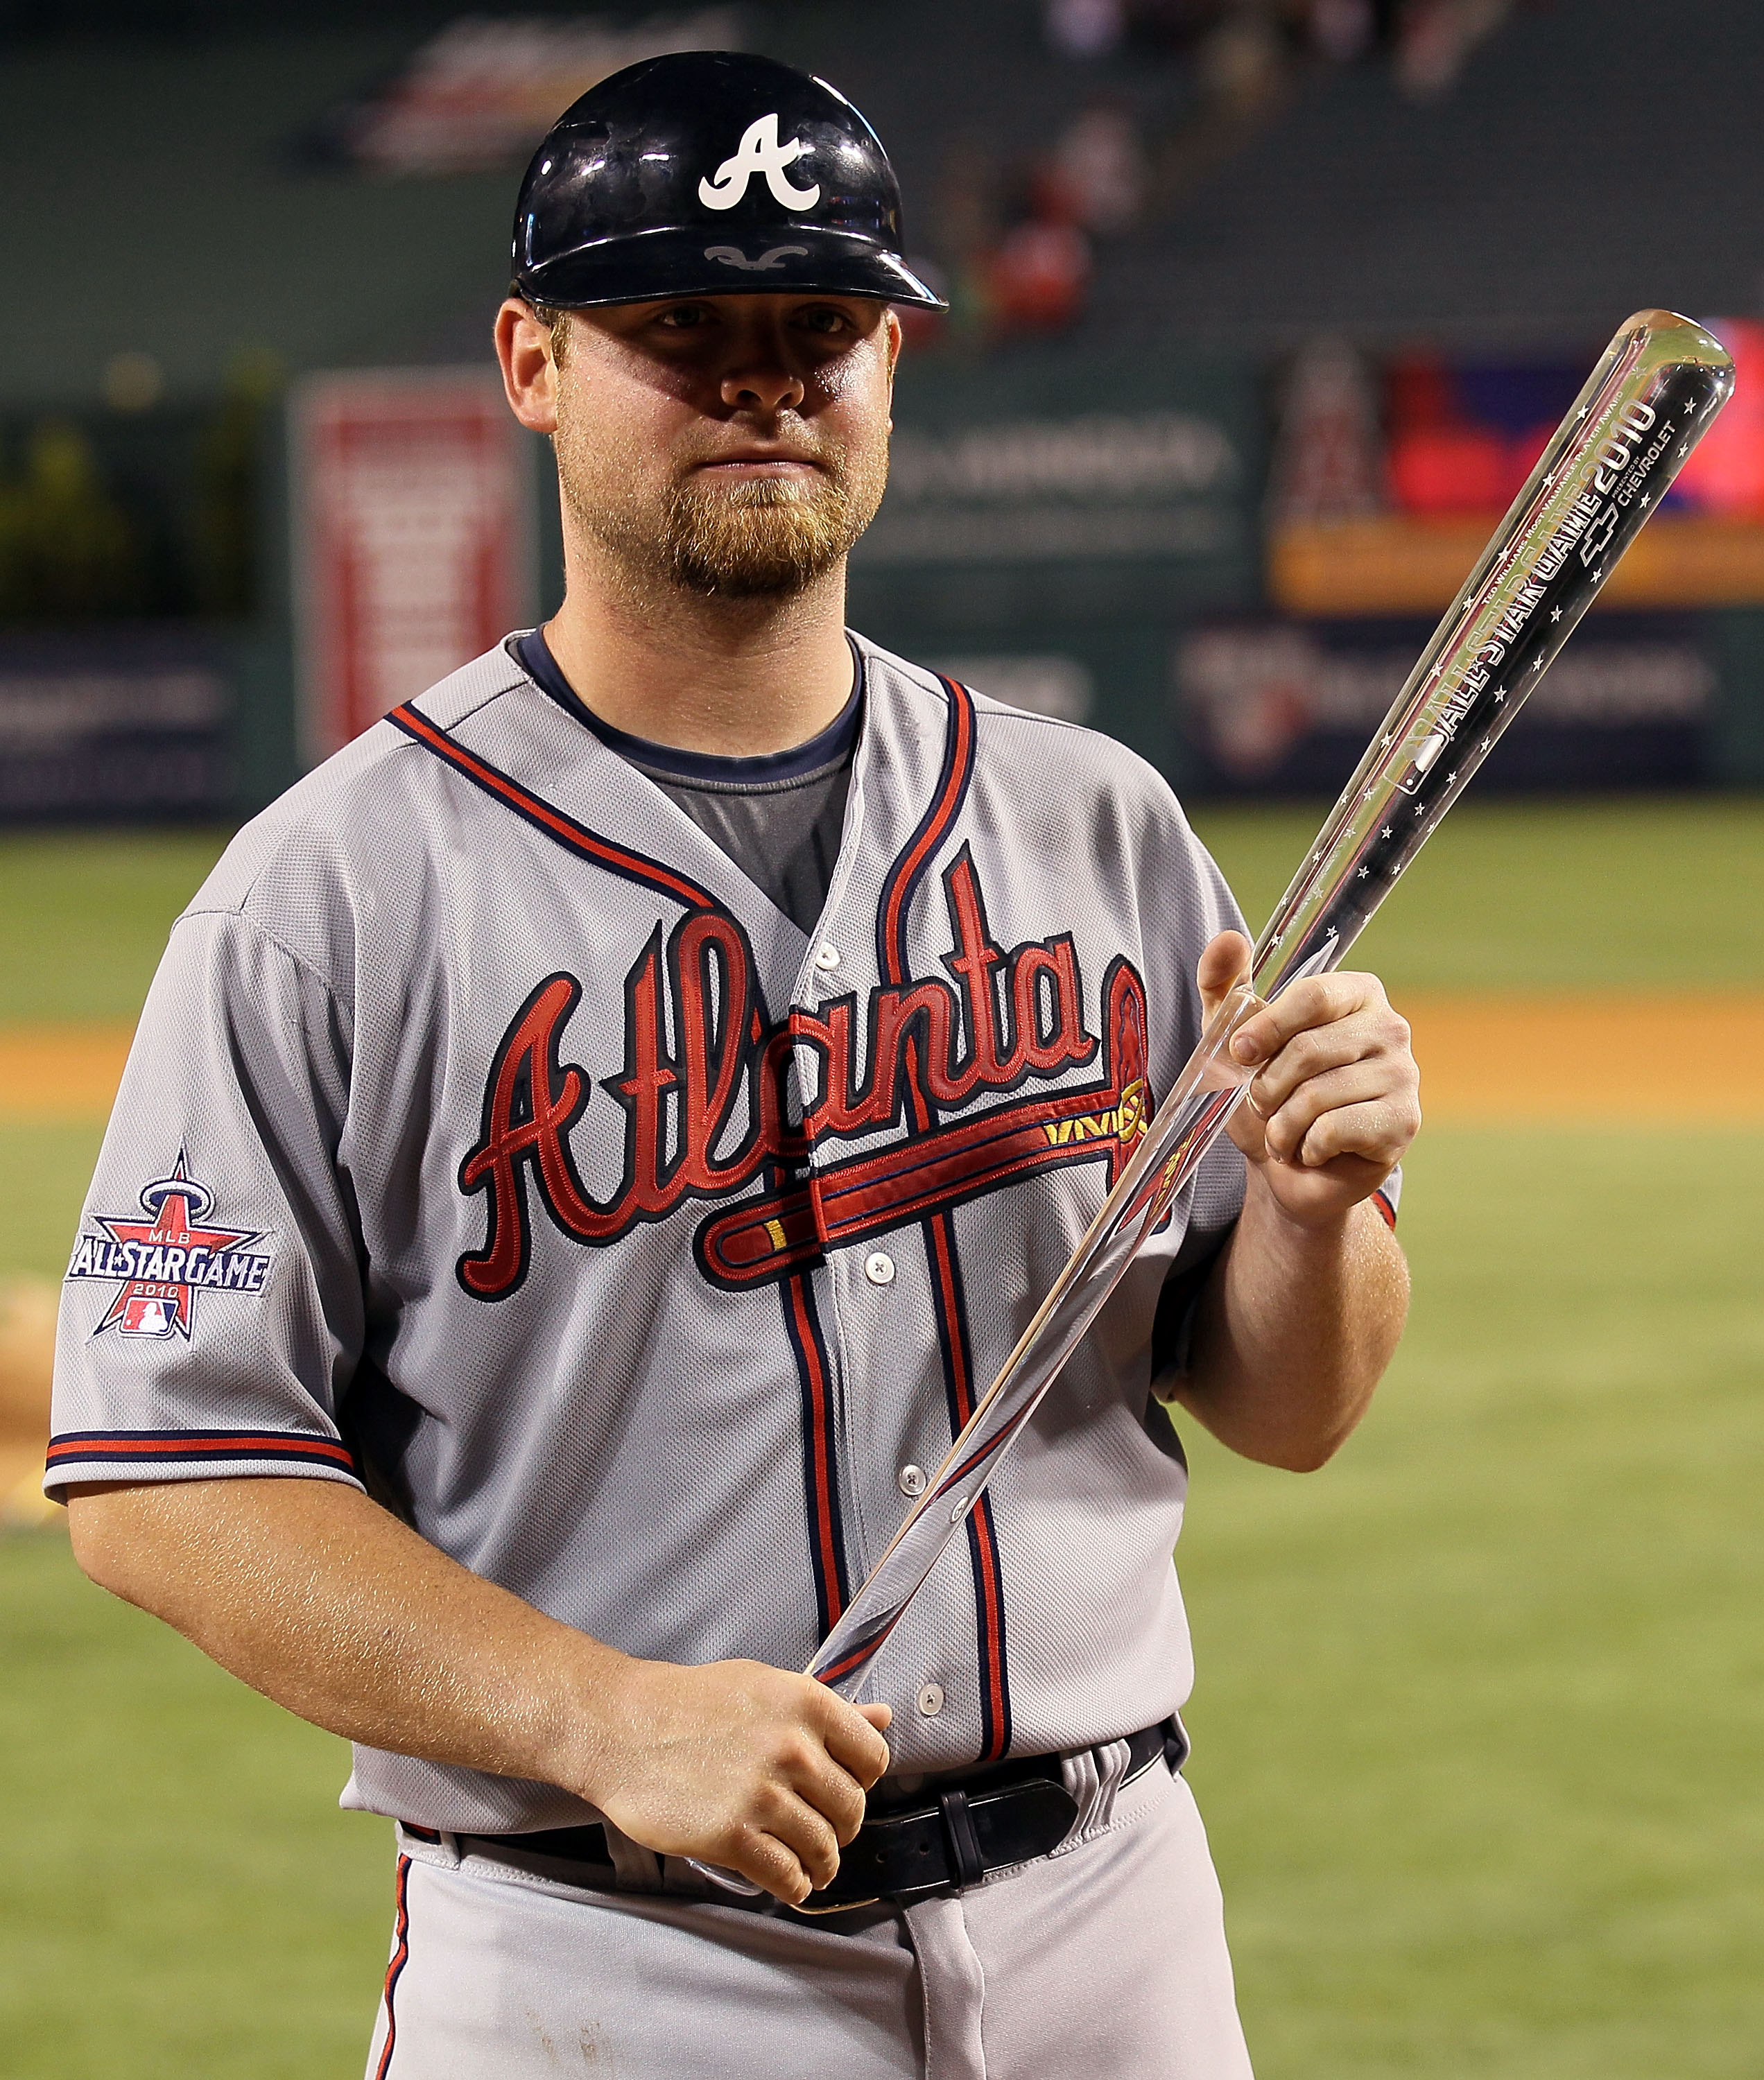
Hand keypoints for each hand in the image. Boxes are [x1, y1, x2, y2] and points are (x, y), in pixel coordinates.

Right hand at [579, 1657, 891, 1905]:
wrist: (623, 1728)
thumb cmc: (690, 1703)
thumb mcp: (765, 1686)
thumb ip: (828, 1708)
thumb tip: (882, 1718)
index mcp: (806, 1703)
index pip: (873, 1759)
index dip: (862, 1780)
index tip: (846, 1788)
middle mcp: (792, 1748)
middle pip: (851, 1809)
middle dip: (841, 1826)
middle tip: (824, 1830)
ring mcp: (763, 1794)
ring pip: (824, 1848)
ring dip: (821, 1863)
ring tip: (810, 1862)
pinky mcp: (733, 1836)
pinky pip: (787, 1876)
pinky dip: (794, 1886)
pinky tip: (788, 1880)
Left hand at [1198, 929, 1420, 1229]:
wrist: (1289, 1170)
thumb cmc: (1269, 1096)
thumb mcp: (1233, 1040)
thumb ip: (1224, 986)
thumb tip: (1228, 938)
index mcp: (1356, 994)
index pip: (1312, 995)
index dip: (1266, 1027)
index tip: (1240, 1053)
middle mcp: (1390, 1027)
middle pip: (1309, 1049)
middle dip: (1268, 1087)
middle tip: (1263, 1104)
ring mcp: (1404, 1075)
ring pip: (1317, 1096)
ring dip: (1281, 1125)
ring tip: (1284, 1131)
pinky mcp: (1403, 1122)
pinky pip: (1333, 1130)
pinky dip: (1306, 1146)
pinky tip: (1313, 1149)